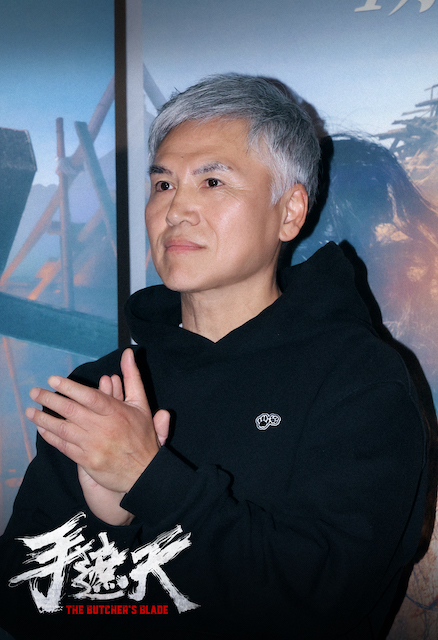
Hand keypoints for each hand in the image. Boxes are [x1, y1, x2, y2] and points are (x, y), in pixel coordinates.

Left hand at [26, 349, 169, 494]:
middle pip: (72, 411)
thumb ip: (132, 377)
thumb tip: (127, 353)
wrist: (144, 473)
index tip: (52, 380)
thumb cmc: (142, 435)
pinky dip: (50, 437)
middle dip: (50, 400)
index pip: (90, 397)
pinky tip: (42, 428)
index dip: (70, 387)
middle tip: (34, 392)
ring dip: (44, 419)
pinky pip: (64, 446)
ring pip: (63, 429)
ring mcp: (93, 445)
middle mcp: (103, 428)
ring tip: (30, 411)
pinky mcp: (86, 460)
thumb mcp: (141, 403)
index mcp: (117, 412)